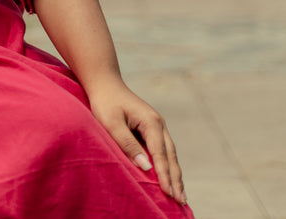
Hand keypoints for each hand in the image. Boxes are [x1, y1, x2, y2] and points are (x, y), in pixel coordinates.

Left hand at [85, 78, 186, 204]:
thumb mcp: (112, 124)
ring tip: (180, 195)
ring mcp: (157, 126)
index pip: (160, 154)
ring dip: (175, 174)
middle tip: (181, 200)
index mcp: (151, 122)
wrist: (105, 84)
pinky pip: (164, 150)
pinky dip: (168, 165)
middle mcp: (159, 124)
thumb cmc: (105, 103)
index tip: (168, 193)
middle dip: (175, 179)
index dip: (164, 175)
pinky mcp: (151, 129)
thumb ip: (128, 144)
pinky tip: (170, 177)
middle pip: (170, 156)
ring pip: (170, 154)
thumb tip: (146, 166)